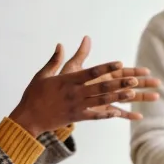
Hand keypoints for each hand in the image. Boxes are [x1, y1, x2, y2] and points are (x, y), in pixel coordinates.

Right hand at [9, 37, 160, 135]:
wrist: (28, 118)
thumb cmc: (34, 94)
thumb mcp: (43, 75)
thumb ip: (54, 60)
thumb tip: (60, 45)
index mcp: (67, 81)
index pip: (91, 72)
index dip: (106, 67)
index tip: (119, 63)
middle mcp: (74, 93)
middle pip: (101, 87)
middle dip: (119, 83)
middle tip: (135, 79)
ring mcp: (77, 106)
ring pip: (101, 101)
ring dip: (118, 97)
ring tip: (132, 93)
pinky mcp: (77, 118)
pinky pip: (95, 116)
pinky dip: (107, 114)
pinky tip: (119, 113)